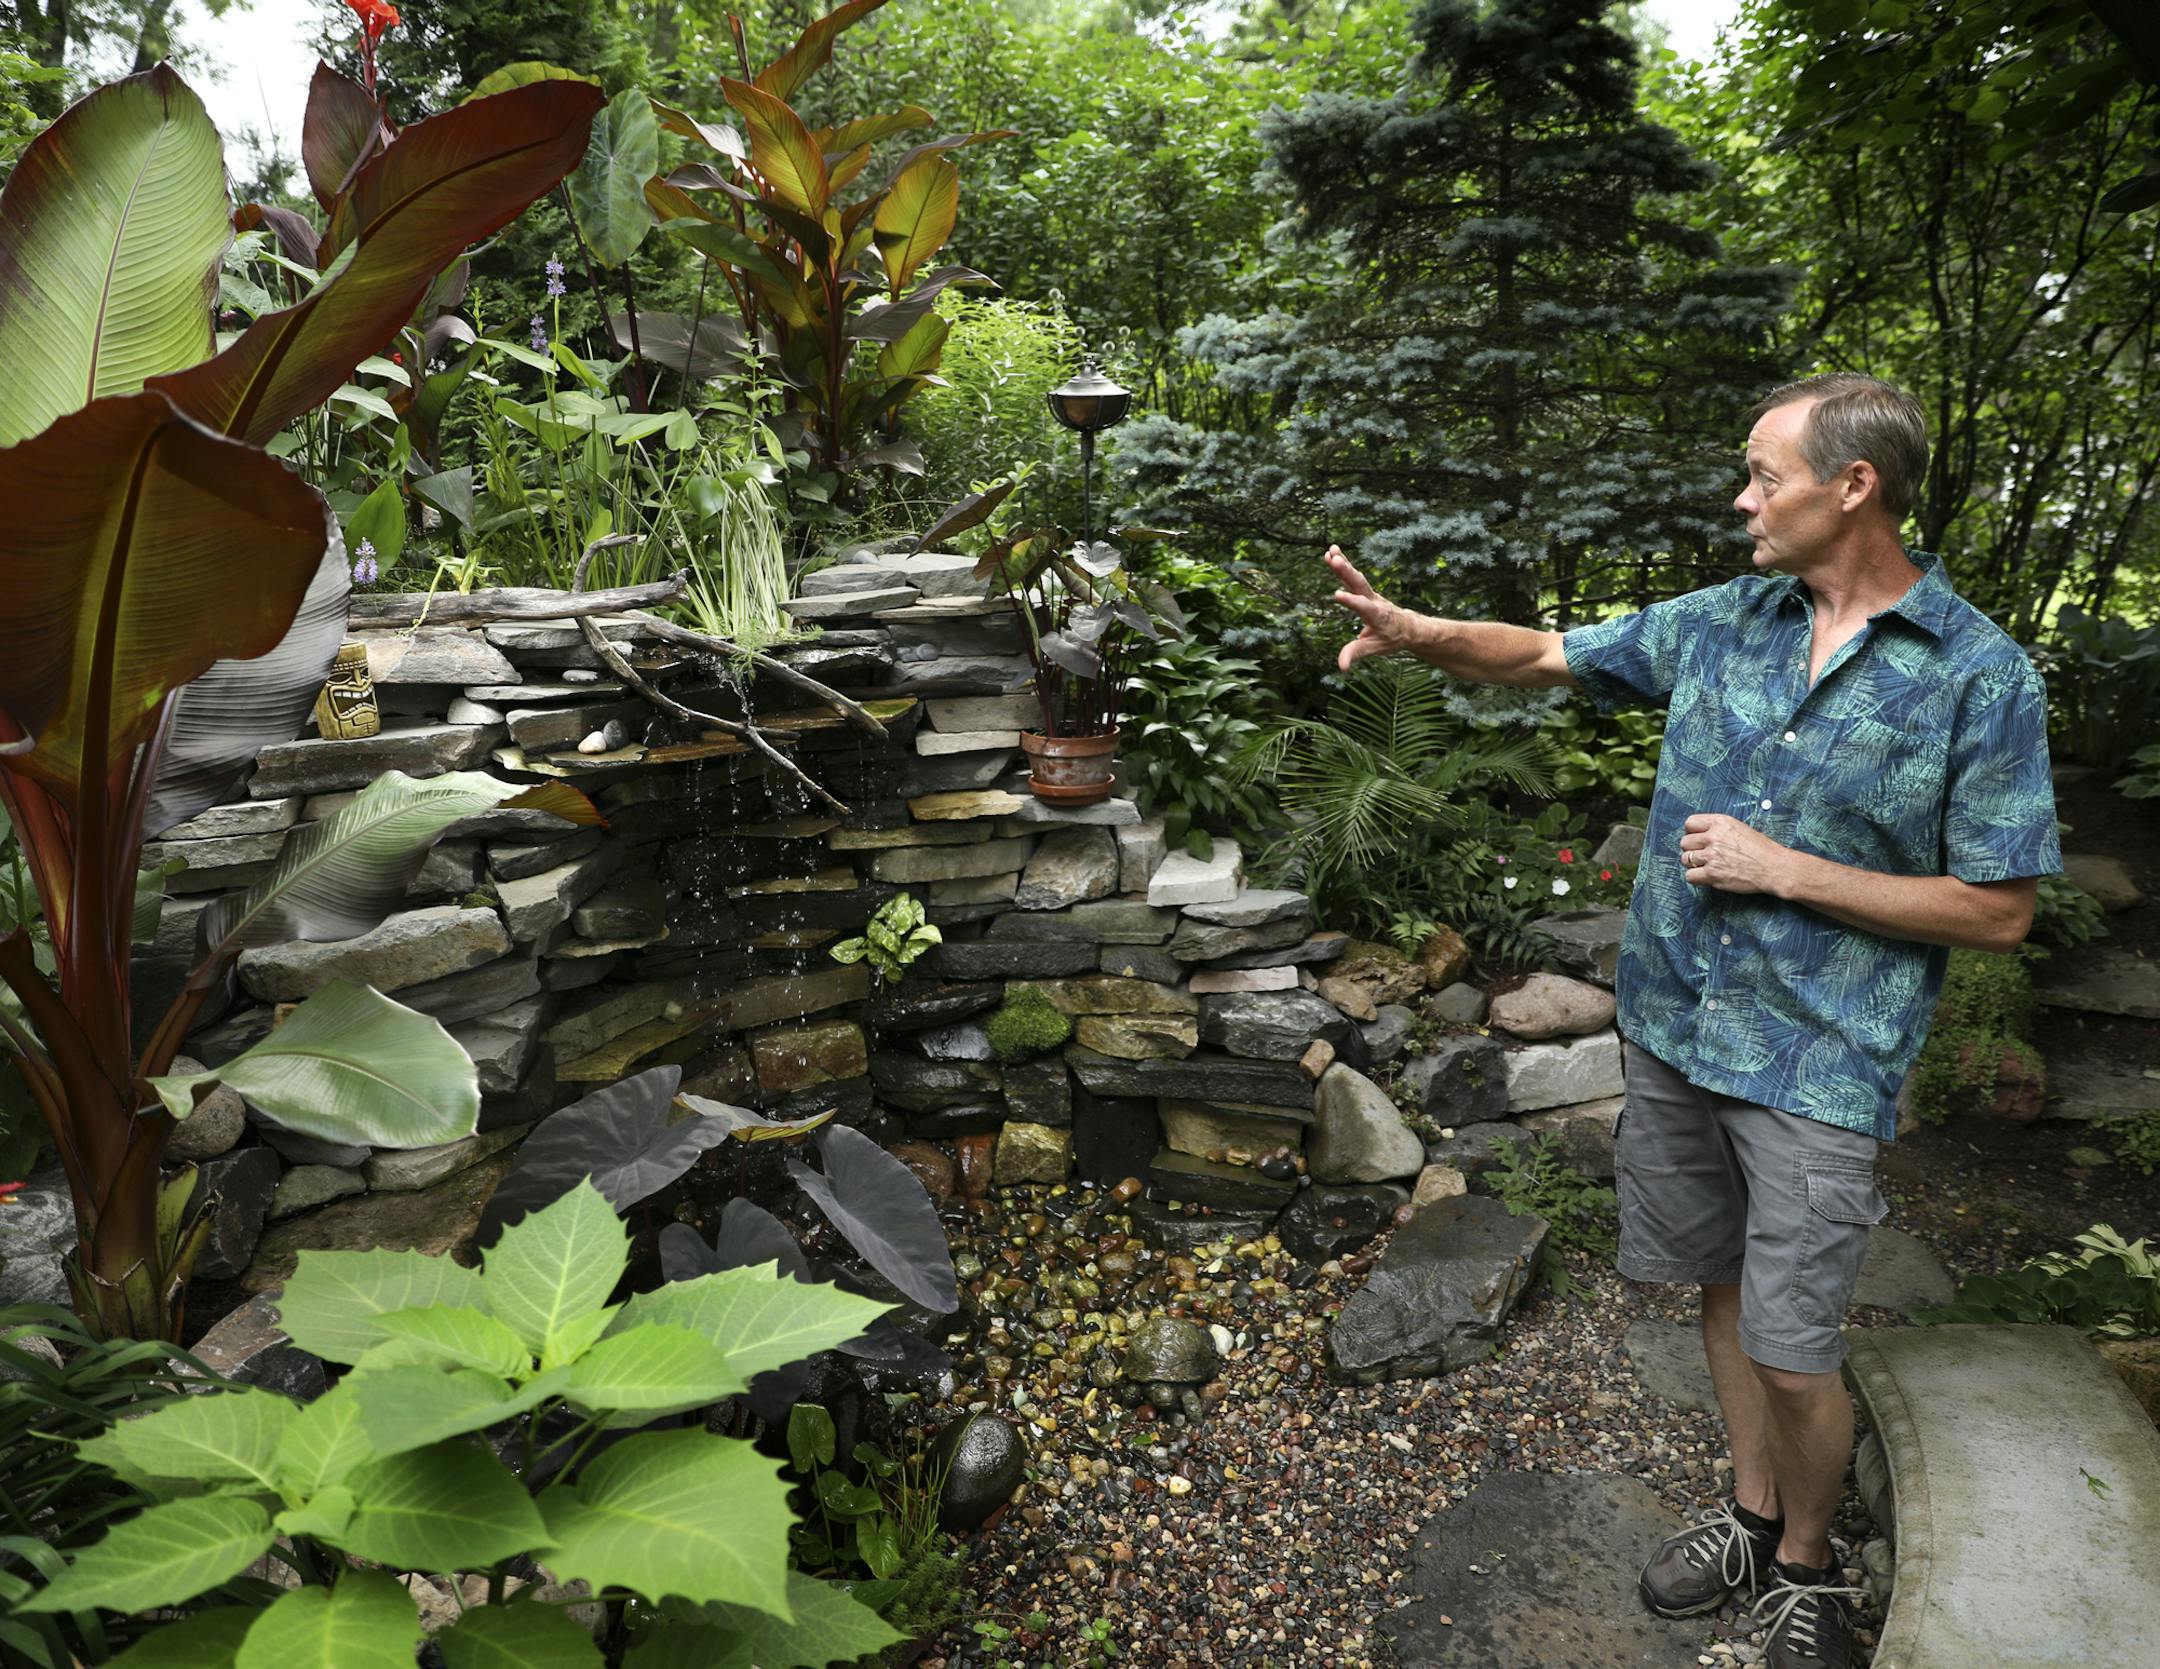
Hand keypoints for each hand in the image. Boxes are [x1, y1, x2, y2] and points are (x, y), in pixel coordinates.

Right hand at [1326, 545, 1415, 671]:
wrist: (1409, 626)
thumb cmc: (1393, 639)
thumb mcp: (1376, 649)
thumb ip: (1357, 654)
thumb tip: (1342, 667)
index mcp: (1378, 615)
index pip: (1363, 607)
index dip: (1351, 601)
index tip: (1337, 595)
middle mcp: (1374, 601)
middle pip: (1360, 584)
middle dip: (1347, 572)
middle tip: (1335, 560)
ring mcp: (1370, 594)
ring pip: (1355, 577)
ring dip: (1343, 563)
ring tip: (1330, 551)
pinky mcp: (1365, 590)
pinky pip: (1353, 576)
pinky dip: (1344, 564)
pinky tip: (1331, 552)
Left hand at [1678, 813, 1791, 894]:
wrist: (1774, 868)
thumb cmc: (1760, 849)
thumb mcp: (1739, 828)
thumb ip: (1717, 829)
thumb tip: (1697, 835)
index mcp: (1720, 822)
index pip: (1690, 823)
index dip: (1692, 832)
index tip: (1698, 839)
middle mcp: (1713, 837)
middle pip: (1684, 842)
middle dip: (1692, 849)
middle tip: (1704, 855)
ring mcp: (1712, 856)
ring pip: (1685, 859)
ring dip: (1693, 864)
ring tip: (1708, 866)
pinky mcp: (1712, 874)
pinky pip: (1689, 876)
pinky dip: (1696, 877)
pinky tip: (1707, 876)